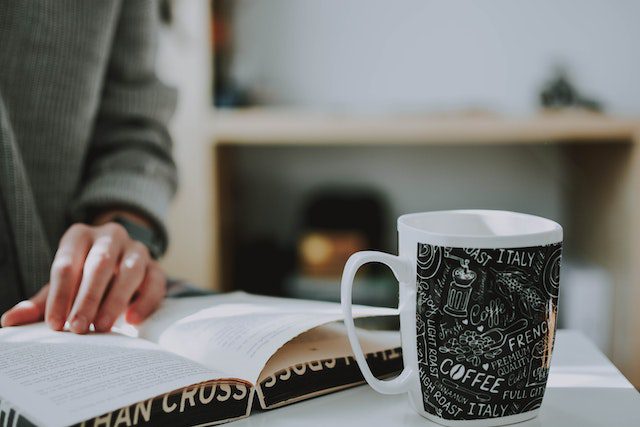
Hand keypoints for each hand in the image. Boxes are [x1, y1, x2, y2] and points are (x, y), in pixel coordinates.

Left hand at [0, 221, 165, 332]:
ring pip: (130, 271)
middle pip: (99, 264)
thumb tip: (8, 321)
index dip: (60, 295)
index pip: (67, 263)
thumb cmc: (83, 277)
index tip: (54, 324)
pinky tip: (132, 320)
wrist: (119, 263)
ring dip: (115, 300)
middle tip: (78, 328)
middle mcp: (110, 236)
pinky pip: (156, 282)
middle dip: (87, 298)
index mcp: (80, 236)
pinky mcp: (156, 266)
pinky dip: (145, 302)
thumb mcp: (62, 285)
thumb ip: (40, 303)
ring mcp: (137, 249)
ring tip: (102, 327)